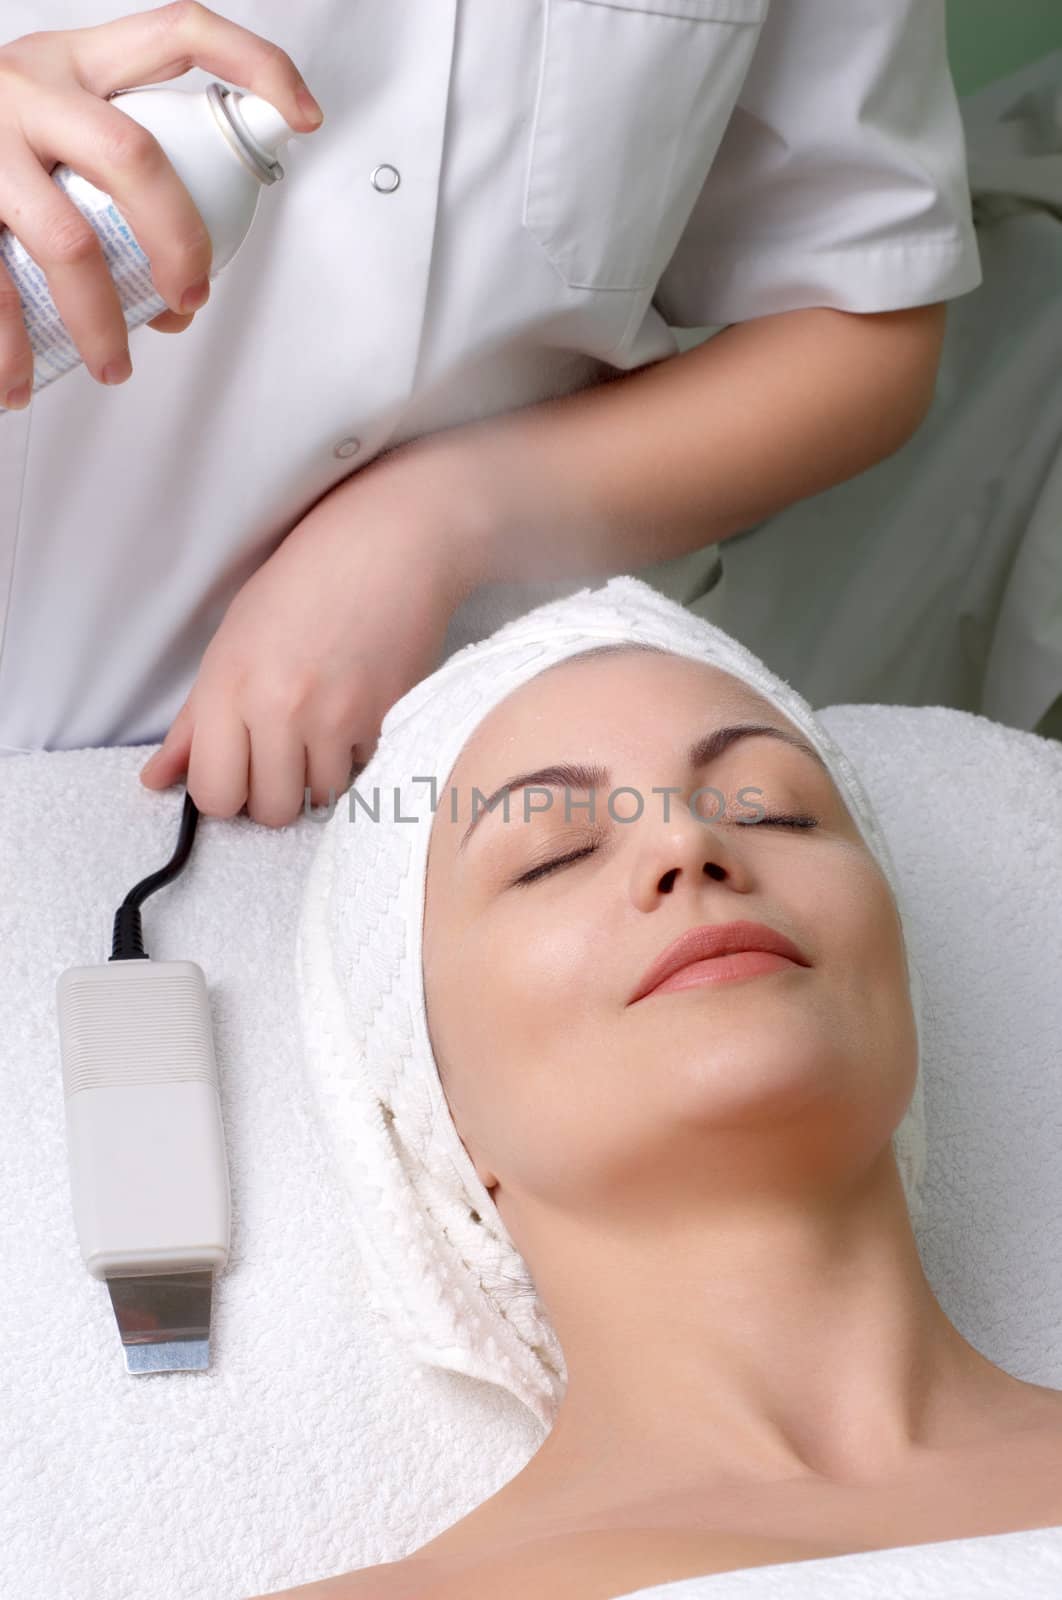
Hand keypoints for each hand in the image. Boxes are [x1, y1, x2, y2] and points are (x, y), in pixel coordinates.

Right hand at [0, 1, 323, 405]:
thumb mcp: (59, 116)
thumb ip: (123, 174)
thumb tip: (180, 296)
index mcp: (80, 62)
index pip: (180, 33)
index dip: (253, 65)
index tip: (303, 114)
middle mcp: (33, 88)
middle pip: (133, 158)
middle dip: (179, 240)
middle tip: (190, 298)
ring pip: (67, 241)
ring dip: (103, 321)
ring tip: (114, 366)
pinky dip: (9, 348)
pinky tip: (16, 383)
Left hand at [138, 448, 479, 827]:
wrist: (389, 545)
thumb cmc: (302, 583)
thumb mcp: (230, 642)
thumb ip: (194, 721)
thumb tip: (156, 779)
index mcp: (230, 687)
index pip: (215, 795)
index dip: (224, 793)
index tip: (236, 770)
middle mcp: (281, 709)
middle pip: (272, 810)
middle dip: (274, 793)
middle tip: (280, 754)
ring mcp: (339, 718)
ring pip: (322, 798)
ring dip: (318, 776)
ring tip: (321, 727)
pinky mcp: (389, 719)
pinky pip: (365, 771)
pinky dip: (357, 755)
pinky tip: (355, 711)